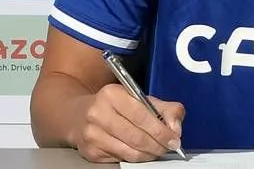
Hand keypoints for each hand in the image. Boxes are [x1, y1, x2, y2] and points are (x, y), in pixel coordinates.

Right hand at [69, 83, 184, 163]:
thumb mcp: (137, 98)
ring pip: (131, 152)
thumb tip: (176, 127)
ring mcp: (93, 134)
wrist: (78, 115)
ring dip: (149, 154)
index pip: (142, 115)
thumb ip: (163, 108)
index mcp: (111, 94)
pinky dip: (135, 158)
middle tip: (168, 147)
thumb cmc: (113, 106)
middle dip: (158, 145)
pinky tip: (139, 152)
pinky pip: (121, 160)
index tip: (174, 139)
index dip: (161, 130)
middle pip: (137, 137)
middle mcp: (98, 113)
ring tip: (156, 150)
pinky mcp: (91, 152)